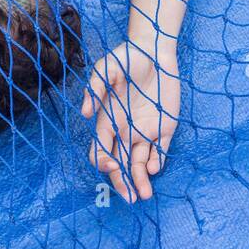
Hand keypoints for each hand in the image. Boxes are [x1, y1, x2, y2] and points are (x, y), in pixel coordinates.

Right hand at [80, 42, 180, 201]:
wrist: (155, 50)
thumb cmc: (127, 58)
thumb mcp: (108, 68)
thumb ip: (96, 88)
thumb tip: (84, 112)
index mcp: (107, 121)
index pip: (100, 150)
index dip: (102, 160)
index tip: (109, 164)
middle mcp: (125, 131)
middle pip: (119, 164)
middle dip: (122, 182)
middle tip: (129, 197)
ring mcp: (145, 131)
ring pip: (139, 164)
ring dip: (140, 180)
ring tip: (144, 195)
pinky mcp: (164, 128)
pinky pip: (160, 151)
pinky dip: (157, 162)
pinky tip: (155, 167)